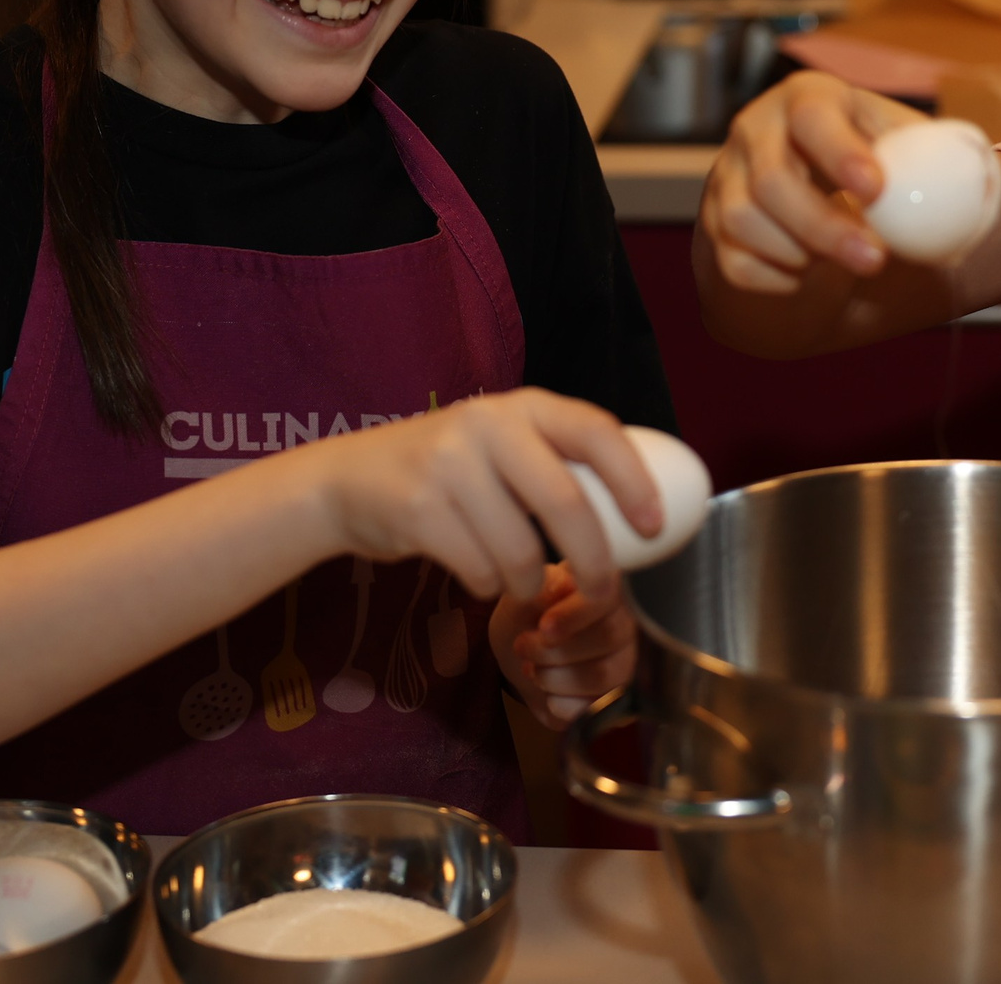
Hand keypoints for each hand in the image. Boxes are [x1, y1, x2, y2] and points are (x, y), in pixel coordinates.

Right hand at [294, 389, 661, 605]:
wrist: (347, 481)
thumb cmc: (447, 472)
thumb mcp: (501, 446)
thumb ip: (555, 463)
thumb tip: (636, 515)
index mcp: (522, 406)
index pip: (595, 431)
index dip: (633, 479)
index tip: (653, 526)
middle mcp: (488, 424)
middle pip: (566, 503)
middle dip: (595, 561)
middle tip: (604, 593)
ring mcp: (449, 464)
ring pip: (521, 550)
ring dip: (527, 581)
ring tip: (514, 577)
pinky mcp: (418, 508)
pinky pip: (480, 570)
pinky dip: (487, 585)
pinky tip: (474, 571)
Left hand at [490, 564, 638, 728]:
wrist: (521, 655)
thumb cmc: (526, 616)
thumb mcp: (522, 597)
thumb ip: (541, 588)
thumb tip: (563, 585)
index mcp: (605, 584)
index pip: (610, 594)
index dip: (576, 614)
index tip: (543, 626)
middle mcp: (626, 620)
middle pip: (609, 635)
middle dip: (557, 649)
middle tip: (523, 647)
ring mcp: (626, 659)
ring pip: (604, 674)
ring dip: (555, 677)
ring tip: (531, 669)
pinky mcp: (616, 696)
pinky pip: (598, 707)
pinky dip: (563, 704)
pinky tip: (547, 693)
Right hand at [700, 71, 927, 293]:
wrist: (813, 184)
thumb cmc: (872, 158)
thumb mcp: (903, 143)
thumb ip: (944, 161)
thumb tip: (995, 195)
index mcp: (806, 97)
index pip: (812, 116)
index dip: (840, 152)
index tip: (876, 190)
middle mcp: (755, 130)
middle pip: (771, 179)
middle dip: (824, 227)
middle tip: (874, 259)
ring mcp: (727, 176)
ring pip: (744, 223)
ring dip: (800, 253)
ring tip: (842, 257)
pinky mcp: (715, 223)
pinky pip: (736, 262)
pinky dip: (778, 279)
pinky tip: (809, 272)